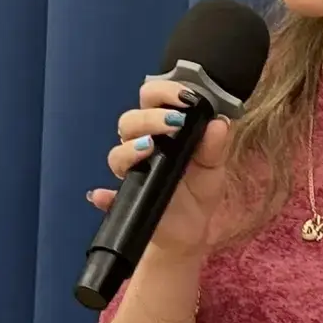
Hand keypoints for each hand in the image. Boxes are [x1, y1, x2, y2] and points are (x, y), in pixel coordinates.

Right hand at [88, 78, 235, 258]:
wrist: (190, 230)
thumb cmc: (198, 191)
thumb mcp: (213, 167)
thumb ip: (215, 146)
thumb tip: (219, 122)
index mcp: (162, 131)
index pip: (151, 100)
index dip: (164, 92)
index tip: (186, 98)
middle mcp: (141, 146)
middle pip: (129, 122)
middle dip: (149, 117)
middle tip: (174, 122)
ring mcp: (132, 173)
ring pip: (117, 154)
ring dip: (129, 148)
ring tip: (149, 147)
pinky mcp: (127, 201)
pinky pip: (108, 198)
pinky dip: (103, 196)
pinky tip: (102, 195)